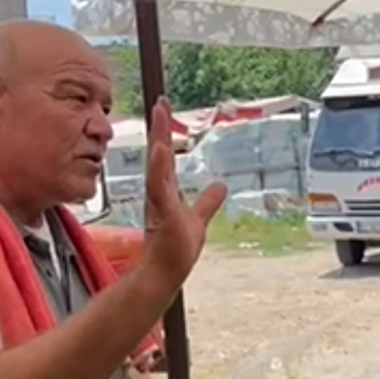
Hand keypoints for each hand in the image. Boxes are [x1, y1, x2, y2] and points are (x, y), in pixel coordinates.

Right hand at [138, 97, 226, 287]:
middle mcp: (159, 193)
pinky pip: (159, 189)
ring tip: (160, 118)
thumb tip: (221, 186)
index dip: (165, 131)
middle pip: (159, 154)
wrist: (163, 276)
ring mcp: (159, 203)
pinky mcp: (161, 215)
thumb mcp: (198, 220)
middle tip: (161, 102)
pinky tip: (160, 151)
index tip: (164, 107)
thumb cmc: (175, 251)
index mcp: (165, 191)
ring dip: (159, 143)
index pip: (164, 156)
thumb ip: (208, 202)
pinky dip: (159, 170)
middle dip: (161, 127)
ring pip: (157, 167)